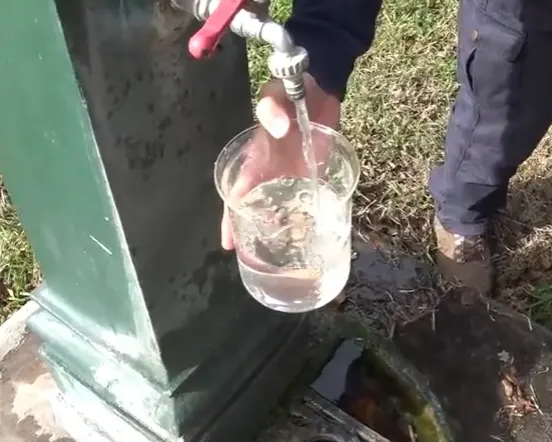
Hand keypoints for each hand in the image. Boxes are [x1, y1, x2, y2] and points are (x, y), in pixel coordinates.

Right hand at [221, 74, 341, 250]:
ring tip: (280, 258)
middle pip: (257, 208)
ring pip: (282, 208)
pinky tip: (310, 235)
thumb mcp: (277, 93)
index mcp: (258, 158)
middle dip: (251, 232)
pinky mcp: (316, 175)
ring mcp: (294, 175)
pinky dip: (307, 217)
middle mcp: (273, 172)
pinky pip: (309, 199)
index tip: (229, 242)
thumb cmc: (293, 91)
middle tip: (251, 260)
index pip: (239, 193)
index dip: (231, 217)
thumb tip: (276, 127)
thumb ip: (272, 107)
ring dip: (280, 230)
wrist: (322, 88)